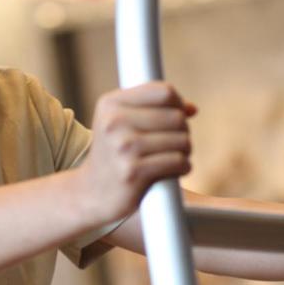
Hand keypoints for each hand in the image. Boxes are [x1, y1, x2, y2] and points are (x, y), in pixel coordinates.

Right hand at [77, 82, 194, 223]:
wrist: (91, 192)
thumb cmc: (113, 152)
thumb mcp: (121, 123)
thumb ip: (154, 110)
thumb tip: (192, 108)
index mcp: (111, 103)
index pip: (163, 92)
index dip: (178, 103)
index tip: (176, 116)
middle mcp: (114, 122)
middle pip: (176, 117)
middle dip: (183, 130)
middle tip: (175, 141)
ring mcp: (123, 147)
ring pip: (181, 140)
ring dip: (185, 150)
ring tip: (175, 155)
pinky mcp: (134, 172)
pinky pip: (177, 161)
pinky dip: (184, 166)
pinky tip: (176, 169)